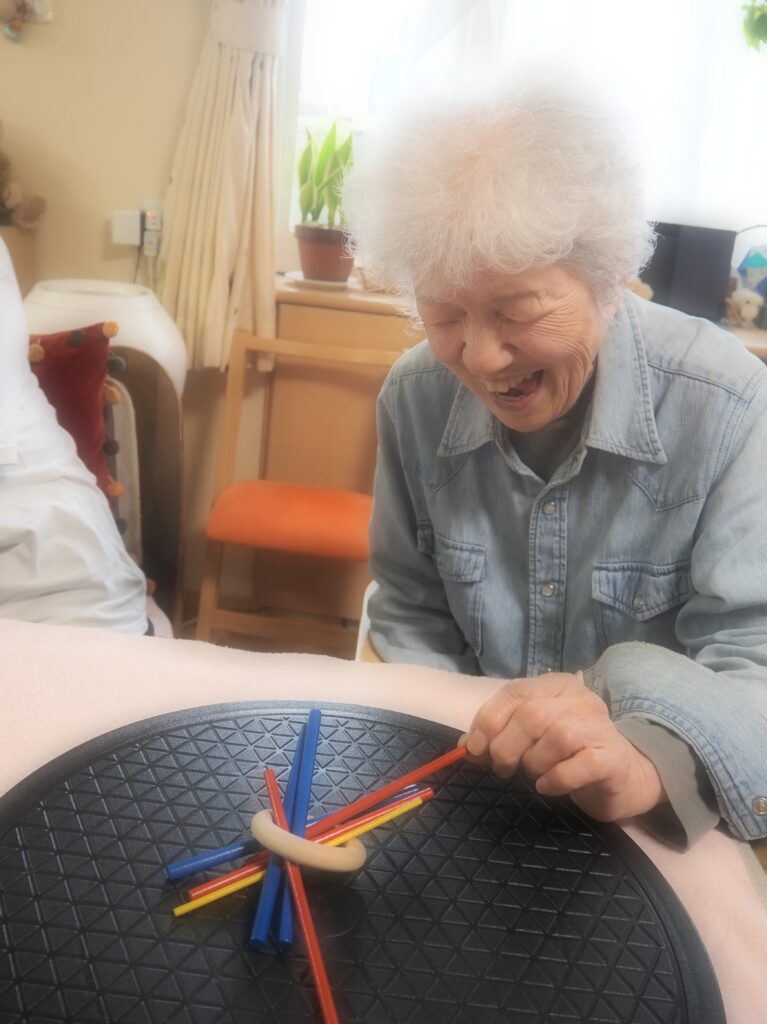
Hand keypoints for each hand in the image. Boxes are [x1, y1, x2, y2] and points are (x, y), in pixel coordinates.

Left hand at [465, 672, 665, 821]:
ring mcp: (600, 728)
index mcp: (557, 687)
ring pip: (557, 736)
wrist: (622, 778)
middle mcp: (581, 700)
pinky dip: (555, 779)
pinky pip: (578, 766)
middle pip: (533, 715)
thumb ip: (500, 735)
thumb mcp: (530, 739)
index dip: (489, 719)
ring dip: (533, 763)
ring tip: (532, 775)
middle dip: (507, 747)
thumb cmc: (568, 756)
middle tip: (503, 769)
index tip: (476, 747)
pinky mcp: (613, 760)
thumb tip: (467, 745)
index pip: (516, 692)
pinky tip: (547, 787)